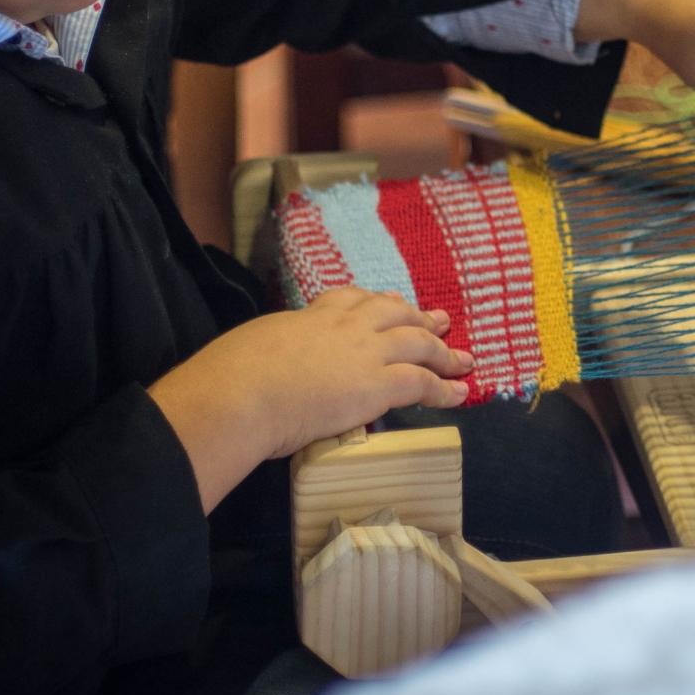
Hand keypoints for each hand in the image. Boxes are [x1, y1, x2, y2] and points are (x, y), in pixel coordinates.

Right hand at [147, 287, 472, 512]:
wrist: (241, 392)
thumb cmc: (231, 378)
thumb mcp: (250, 350)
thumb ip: (266, 354)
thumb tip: (253, 372)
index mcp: (308, 317)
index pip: (348, 300)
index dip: (375, 302)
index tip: (390, 301)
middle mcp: (342, 327)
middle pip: (392, 313)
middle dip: (419, 316)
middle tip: (441, 320)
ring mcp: (364, 353)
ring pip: (416, 342)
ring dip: (443, 351)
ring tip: (464, 359)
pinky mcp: (378, 384)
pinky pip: (422, 382)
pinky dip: (445, 388)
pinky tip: (460, 395)